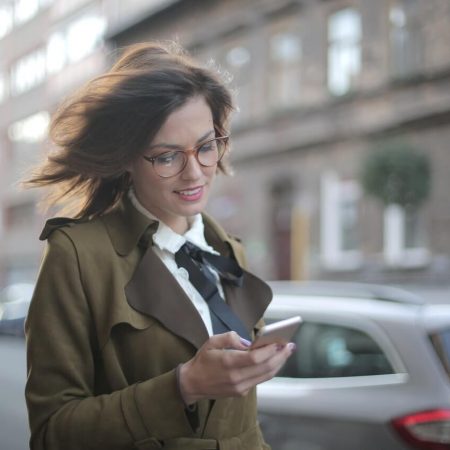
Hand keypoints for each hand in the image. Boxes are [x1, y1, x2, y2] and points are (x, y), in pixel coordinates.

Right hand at [178, 331, 294, 404]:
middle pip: (265, 368)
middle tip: (290, 346)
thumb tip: (249, 343)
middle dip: (280, 356)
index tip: (279, 342)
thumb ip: (231, 338)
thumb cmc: (203, 360)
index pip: (255, 358)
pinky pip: (260, 379)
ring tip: (286, 353)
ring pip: (266, 375)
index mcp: (228, 362)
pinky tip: (274, 361)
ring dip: (278, 364)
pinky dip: (269, 370)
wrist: (193, 383)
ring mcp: (240, 387)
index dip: (269, 350)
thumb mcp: (212, 341)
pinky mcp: (242, 392)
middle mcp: (236, 377)